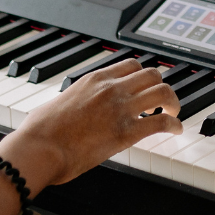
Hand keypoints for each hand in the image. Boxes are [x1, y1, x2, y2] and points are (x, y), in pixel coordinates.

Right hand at [0, 60, 181, 188]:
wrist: (39, 149)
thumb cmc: (40, 132)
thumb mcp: (57, 102)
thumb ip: (72, 100)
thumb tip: (69, 106)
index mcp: (94, 79)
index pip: (131, 65)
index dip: (144, 76)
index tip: (147, 86)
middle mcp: (111, 88)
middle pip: (152, 74)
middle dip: (162, 86)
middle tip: (163, 101)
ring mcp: (120, 109)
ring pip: (163, 92)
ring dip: (173, 103)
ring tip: (173, 113)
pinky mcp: (126, 132)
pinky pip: (162, 122)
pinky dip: (174, 124)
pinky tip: (176, 130)